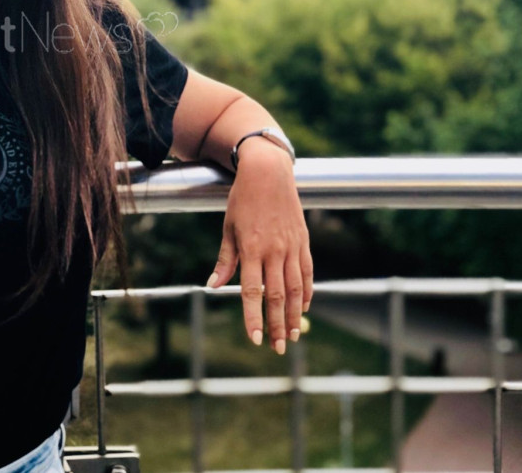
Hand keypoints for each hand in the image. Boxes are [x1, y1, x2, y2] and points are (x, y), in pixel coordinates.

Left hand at [205, 143, 311, 353]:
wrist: (268, 172)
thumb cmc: (242, 200)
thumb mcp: (228, 228)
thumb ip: (225, 260)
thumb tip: (214, 287)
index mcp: (251, 248)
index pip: (253, 292)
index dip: (253, 318)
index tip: (255, 339)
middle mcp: (274, 250)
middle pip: (277, 296)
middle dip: (277, 325)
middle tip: (279, 349)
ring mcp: (291, 246)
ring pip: (295, 288)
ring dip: (294, 315)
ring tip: (293, 336)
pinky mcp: (303, 241)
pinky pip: (307, 272)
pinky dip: (306, 293)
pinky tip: (303, 308)